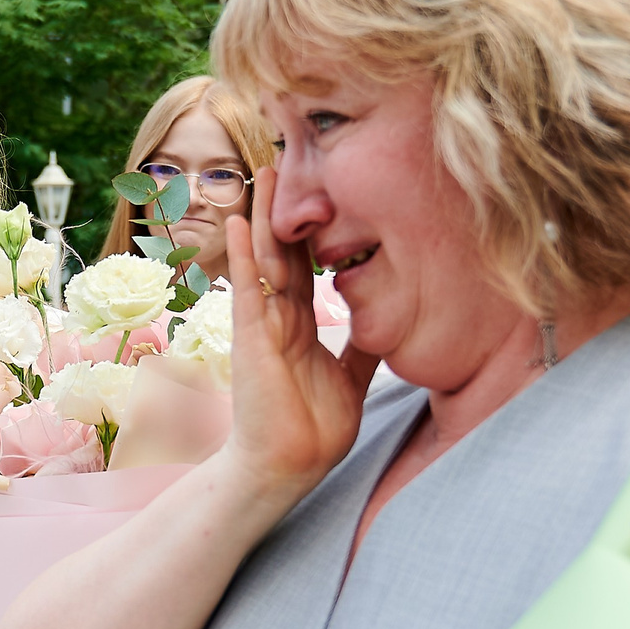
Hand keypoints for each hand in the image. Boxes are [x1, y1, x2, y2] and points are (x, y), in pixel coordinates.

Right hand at [222, 170, 380, 504]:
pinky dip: (245, 256)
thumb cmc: (313, 430)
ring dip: (265, 215)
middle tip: (292, 159)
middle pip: (286, 251)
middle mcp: (279, 319)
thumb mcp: (353, 378)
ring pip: (266, 261)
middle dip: (289, 207)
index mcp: (302, 326)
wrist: (287, 469)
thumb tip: (387, 320)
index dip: (315, 228)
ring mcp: (262, 327)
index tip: (323, 189)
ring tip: (266, 172)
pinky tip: (242, 221)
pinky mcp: (250, 340)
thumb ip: (363, 346)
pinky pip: (248, 290)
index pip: (308, 266)